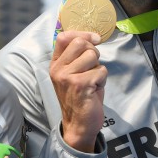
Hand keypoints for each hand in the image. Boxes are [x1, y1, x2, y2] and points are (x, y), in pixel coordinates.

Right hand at [50, 30, 106, 151]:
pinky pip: (101, 71)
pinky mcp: (80, 84)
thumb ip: (78, 57)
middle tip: (92, 68)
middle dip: (93, 52)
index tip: (95, 39)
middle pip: (81, 42)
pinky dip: (102, 80)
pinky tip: (94, 90)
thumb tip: (93, 37)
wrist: (79, 125)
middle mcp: (58, 69)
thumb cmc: (80, 98)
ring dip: (98, 68)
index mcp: (56, 64)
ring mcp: (67, 76)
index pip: (64, 37)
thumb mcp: (74, 74)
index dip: (82, 33)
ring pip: (92, 56)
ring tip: (92, 81)